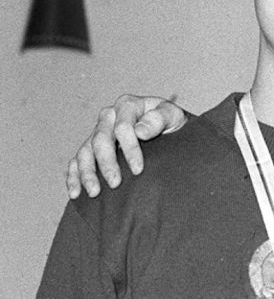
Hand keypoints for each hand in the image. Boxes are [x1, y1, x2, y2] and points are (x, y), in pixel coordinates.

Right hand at [66, 94, 186, 198]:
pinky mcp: (91, 147)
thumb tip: (140, 132)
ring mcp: (98, 131)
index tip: (138, 170)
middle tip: (116, 183)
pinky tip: (75, 193)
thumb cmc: (171, 122)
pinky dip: (74, 176)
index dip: (130, 150)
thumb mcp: (173, 115)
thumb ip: (159, 119)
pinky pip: (77, 161)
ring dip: (87, 173)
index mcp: (127, 105)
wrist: (168, 128)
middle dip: (107, 164)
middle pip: (101, 140)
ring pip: (85, 152)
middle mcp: (109, 116)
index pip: (122, 127)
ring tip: (94, 193)